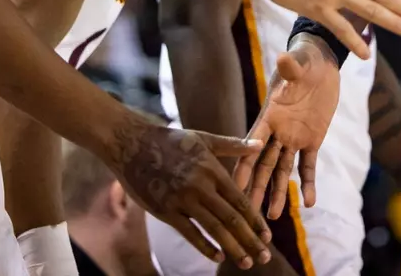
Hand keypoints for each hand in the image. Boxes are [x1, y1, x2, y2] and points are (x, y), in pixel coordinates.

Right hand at [109, 110, 272, 268]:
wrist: (133, 144)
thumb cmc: (170, 141)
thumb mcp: (204, 138)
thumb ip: (233, 145)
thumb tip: (260, 144)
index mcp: (212, 170)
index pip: (240, 201)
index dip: (255, 221)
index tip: (268, 237)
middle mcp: (201, 186)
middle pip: (232, 219)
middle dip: (250, 240)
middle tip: (265, 257)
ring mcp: (183, 200)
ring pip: (214, 229)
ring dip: (233, 248)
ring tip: (247, 262)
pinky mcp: (165, 210)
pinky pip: (189, 233)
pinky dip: (205, 246)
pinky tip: (219, 257)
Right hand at [234, 36, 341, 218]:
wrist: (319, 62)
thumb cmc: (304, 59)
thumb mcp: (298, 64)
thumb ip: (290, 68)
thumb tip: (283, 58)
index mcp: (269, 115)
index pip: (252, 143)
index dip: (244, 164)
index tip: (233, 186)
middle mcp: (278, 131)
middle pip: (263, 165)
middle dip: (255, 188)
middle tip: (248, 215)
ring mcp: (294, 137)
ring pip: (282, 171)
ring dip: (278, 192)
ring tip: (273, 218)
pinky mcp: (312, 139)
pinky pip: (308, 165)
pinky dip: (308, 183)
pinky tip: (309, 202)